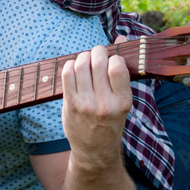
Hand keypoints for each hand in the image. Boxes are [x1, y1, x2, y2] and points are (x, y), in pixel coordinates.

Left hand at [60, 45, 131, 171]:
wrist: (95, 150)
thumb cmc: (111, 121)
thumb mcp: (123, 99)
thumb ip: (122, 70)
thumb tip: (121, 38)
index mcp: (123, 101)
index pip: (116, 67)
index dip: (113, 56)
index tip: (111, 59)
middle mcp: (104, 104)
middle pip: (97, 62)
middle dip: (96, 52)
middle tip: (97, 54)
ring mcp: (85, 104)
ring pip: (80, 65)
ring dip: (82, 57)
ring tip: (86, 60)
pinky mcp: (70, 104)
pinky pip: (66, 74)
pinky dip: (70, 65)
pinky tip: (74, 69)